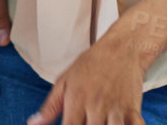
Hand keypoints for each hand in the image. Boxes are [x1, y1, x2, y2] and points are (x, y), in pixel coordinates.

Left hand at [28, 26, 146, 124]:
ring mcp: (115, 109)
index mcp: (77, 100)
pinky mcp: (133, 110)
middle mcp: (96, 106)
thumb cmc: (91, 64)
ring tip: (100, 123)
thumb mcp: (65, 80)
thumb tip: (33, 123)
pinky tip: (120, 124)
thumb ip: (50, 105)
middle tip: (86, 122)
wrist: (122, 48)